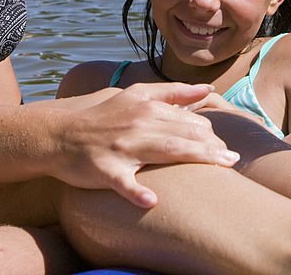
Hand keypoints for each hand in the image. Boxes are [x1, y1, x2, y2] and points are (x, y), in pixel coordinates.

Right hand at [52, 83, 239, 207]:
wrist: (57, 133)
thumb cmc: (100, 116)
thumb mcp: (135, 95)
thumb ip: (171, 92)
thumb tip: (207, 89)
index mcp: (146, 106)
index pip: (189, 119)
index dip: (210, 134)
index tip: (225, 148)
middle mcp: (138, 123)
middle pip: (184, 134)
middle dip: (214, 146)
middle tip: (234, 160)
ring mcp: (122, 147)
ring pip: (165, 151)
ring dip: (196, 158)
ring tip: (223, 167)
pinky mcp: (104, 170)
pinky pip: (123, 182)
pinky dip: (136, 192)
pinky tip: (151, 201)